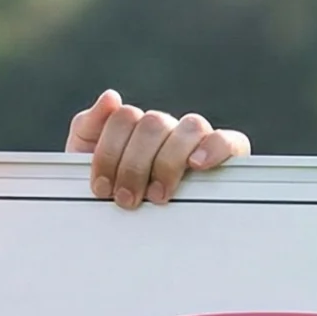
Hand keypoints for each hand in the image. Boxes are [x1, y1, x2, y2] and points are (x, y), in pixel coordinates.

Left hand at [67, 90, 251, 209]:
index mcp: (136, 126)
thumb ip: (89, 126)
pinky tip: (197, 164)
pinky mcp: (226, 155)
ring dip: (168, 162)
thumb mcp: (86, 159)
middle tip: (126, 199)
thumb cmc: (111, 191)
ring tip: (157, 195)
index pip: (125, 117)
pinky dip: (214, 147)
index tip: (102, 187)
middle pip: (154, 124)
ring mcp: (196, 140)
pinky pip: (230, 140)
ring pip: (189, 127)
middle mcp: (167, 129)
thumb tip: (111, 97)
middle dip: (134, 165)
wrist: (116, 218)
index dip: (109, 152)